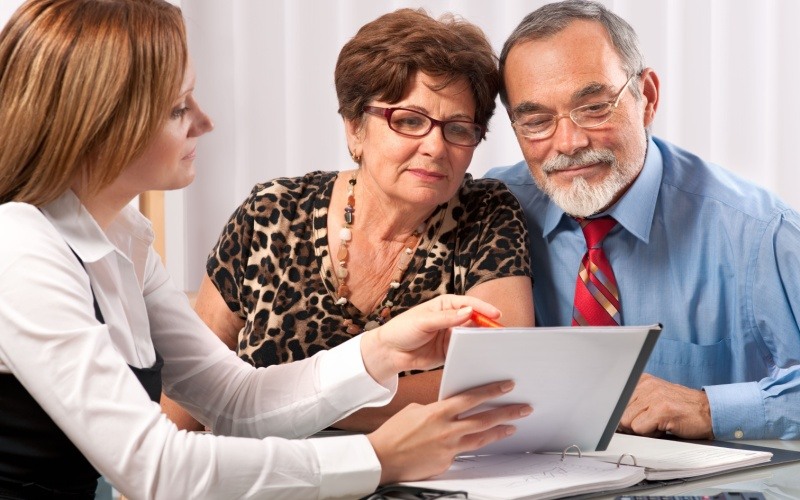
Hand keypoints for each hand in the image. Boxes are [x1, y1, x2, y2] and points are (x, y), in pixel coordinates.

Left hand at [360, 294, 500, 382]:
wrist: (389, 352)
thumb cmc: (402, 329)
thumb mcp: (423, 321)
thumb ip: (446, 318)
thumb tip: (468, 312)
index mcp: (444, 305)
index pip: (468, 304)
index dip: (483, 308)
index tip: (495, 314)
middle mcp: (451, 319)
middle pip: (474, 320)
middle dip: (486, 325)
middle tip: (500, 332)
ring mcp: (451, 336)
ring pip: (472, 336)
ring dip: (481, 339)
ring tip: (494, 344)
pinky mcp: (449, 351)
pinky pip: (464, 351)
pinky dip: (473, 352)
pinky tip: (481, 355)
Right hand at [367, 380, 531, 483]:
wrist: (383, 458)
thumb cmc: (394, 433)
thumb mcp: (415, 410)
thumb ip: (436, 409)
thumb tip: (448, 410)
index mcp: (437, 412)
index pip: (471, 398)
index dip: (491, 391)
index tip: (506, 386)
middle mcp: (446, 429)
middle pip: (484, 419)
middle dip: (506, 412)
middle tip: (522, 408)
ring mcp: (448, 448)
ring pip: (481, 438)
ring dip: (499, 431)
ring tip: (512, 427)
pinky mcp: (446, 462)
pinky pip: (463, 453)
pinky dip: (471, 446)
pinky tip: (480, 444)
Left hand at [618, 373, 713, 438]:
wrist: (710, 411)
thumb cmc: (683, 408)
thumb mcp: (656, 398)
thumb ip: (636, 404)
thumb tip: (616, 419)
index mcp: (643, 380)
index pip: (617, 401)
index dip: (621, 416)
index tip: (626, 422)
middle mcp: (647, 385)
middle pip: (620, 413)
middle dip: (633, 424)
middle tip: (651, 424)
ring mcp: (654, 396)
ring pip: (627, 422)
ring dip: (642, 430)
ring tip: (658, 424)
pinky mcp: (661, 410)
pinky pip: (639, 429)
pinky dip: (650, 434)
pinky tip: (663, 428)